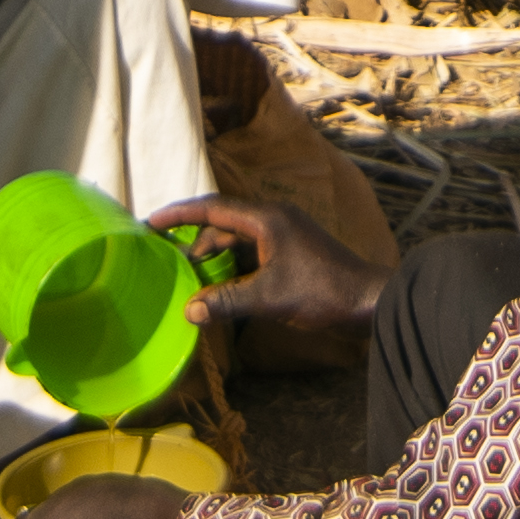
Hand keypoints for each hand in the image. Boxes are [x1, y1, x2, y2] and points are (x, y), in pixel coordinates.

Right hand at [155, 192, 372, 347]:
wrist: (369, 301)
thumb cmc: (323, 292)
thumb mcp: (270, 298)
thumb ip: (227, 302)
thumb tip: (189, 311)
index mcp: (267, 219)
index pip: (213, 208)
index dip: (179, 214)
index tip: (150, 221)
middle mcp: (273, 220)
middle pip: (223, 225)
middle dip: (196, 244)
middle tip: (169, 265)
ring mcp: (283, 236)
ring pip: (237, 242)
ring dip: (215, 260)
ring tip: (191, 281)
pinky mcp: (290, 253)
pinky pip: (251, 254)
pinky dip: (233, 269)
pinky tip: (221, 289)